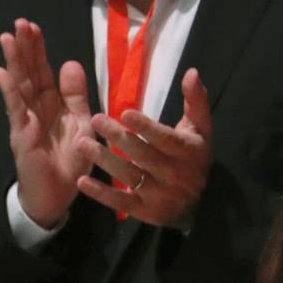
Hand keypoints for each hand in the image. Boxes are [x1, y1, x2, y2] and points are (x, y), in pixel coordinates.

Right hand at [0, 19, 94, 230]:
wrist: (59, 195)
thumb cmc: (70, 161)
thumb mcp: (82, 122)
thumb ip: (76, 94)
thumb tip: (70, 62)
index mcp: (52, 104)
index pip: (43, 71)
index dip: (38, 49)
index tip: (33, 27)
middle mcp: (35, 108)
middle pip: (29, 72)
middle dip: (25, 48)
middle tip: (20, 23)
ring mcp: (25, 120)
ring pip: (19, 85)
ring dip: (13, 61)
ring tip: (7, 38)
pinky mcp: (21, 135)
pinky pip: (14, 109)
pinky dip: (8, 90)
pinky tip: (0, 72)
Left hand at [77, 69, 211, 228]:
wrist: (197, 203)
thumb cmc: (193, 156)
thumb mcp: (200, 129)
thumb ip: (195, 101)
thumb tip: (191, 72)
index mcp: (189, 151)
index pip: (166, 139)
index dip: (146, 127)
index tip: (125, 112)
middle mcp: (175, 174)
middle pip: (143, 155)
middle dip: (119, 137)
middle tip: (95, 120)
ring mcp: (159, 194)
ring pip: (129, 176)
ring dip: (104, 160)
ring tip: (82, 144)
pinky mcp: (143, 210)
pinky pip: (120, 201)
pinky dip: (100, 193)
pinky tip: (81, 180)